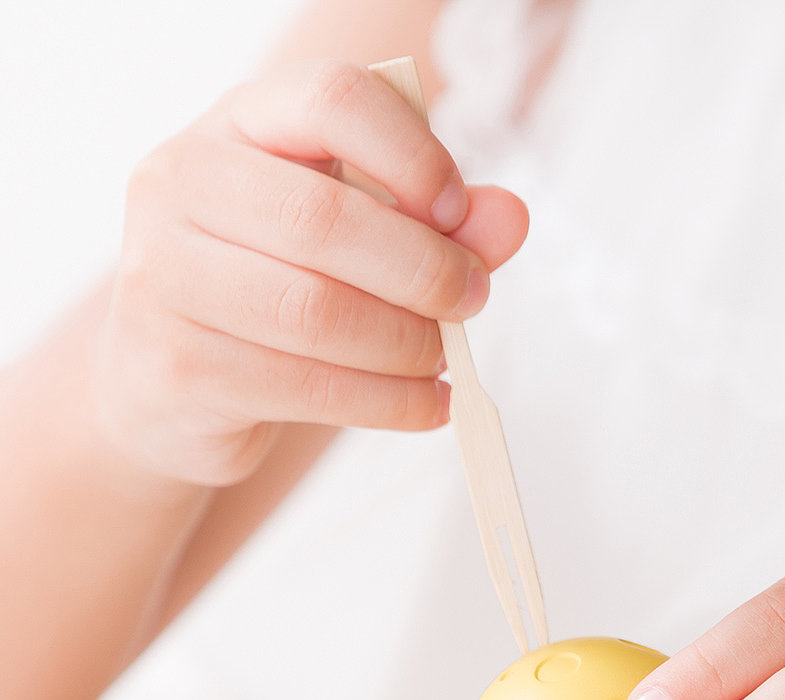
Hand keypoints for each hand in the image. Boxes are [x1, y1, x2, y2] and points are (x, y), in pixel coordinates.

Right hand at [92, 60, 527, 485]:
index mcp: (238, 124)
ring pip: (316, 313)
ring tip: (444, 359)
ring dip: (407, 346)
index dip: (412, 154)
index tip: (458, 213)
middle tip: (471, 301)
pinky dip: (391, 404)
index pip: (332, 98)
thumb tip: (510, 219)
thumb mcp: (359, 237)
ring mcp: (163, 277)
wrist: (175, 384)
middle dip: (423, 270)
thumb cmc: (279, 288)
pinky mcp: (177, 368)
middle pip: (323, 219)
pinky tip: (429, 405)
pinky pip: (308, 389)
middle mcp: (182, 183)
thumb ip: (436, 223)